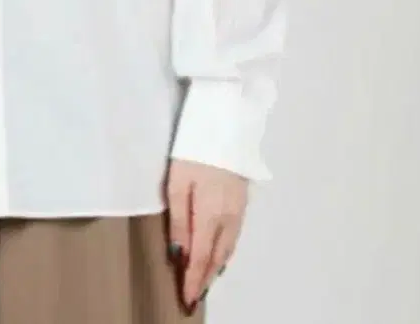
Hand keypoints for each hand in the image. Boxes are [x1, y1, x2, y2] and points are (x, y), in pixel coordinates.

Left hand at [165, 160, 247, 310]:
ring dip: (216, 267)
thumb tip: (179, 254)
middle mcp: (229, 217)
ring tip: (204, 281)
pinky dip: (225, 251)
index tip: (187, 299)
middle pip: (217, 256)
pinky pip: (234, 235)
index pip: (201, 258)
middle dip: (205, 279)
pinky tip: (219, 253)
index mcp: (211, 215)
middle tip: (194, 297)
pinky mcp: (242, 199)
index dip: (194, 280)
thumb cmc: (193, 149)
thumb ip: (179, 220)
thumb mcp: (177, 183)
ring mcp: (239, 208)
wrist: (226, 121)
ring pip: (228, 247)